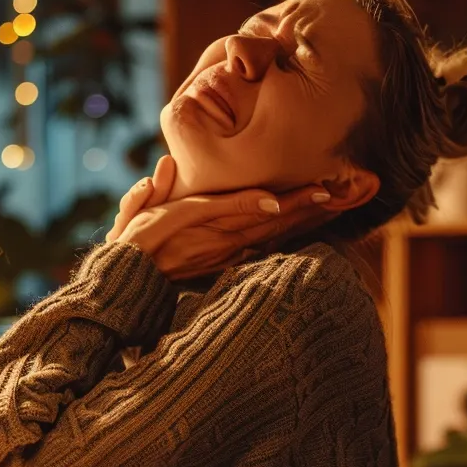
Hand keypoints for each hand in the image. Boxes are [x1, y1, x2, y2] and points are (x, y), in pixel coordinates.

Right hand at [109, 157, 335, 280]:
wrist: (126, 277)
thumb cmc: (143, 237)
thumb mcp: (180, 212)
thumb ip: (226, 205)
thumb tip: (271, 200)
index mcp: (226, 228)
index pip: (272, 210)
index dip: (302, 199)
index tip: (329, 189)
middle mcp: (232, 245)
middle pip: (278, 225)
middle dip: (308, 210)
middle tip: (340, 196)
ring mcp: (226, 256)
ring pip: (271, 236)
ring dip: (299, 222)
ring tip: (325, 208)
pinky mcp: (218, 263)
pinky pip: (258, 248)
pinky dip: (280, 236)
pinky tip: (292, 229)